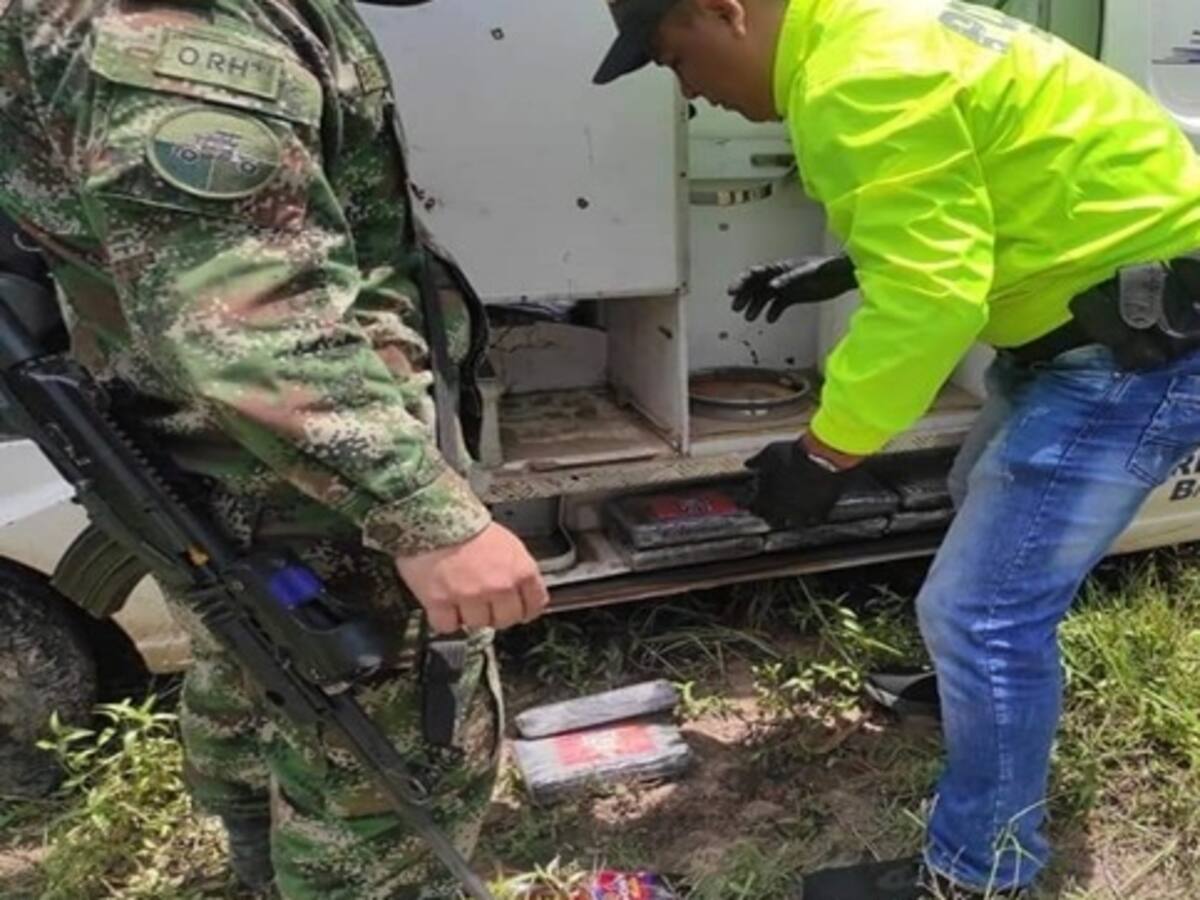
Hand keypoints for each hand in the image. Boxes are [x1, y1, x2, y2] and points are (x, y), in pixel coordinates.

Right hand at [395, 523, 548, 633]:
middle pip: (506, 620)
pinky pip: (448, 626)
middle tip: (481, 600)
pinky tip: (443, 601)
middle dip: (494, 613)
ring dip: (467, 614)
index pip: (535, 605)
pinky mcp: (442, 601)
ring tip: (458, 592)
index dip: (523, 608)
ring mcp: (471, 596)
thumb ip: (518, 571)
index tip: (515, 609)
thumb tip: (523, 593)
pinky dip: (443, 618)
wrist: (433, 514)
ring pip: (477, 625)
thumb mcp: (508, 544)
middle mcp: (500, 586)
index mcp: (521, 570)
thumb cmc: (468, 525)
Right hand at [728, 255, 856, 323]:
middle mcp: (780, 276)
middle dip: (744, 295)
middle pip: (756, 285)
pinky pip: (779, 304)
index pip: (756, 273)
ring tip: (749, 318)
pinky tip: (771, 320)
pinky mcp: (795, 296)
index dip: (742, 281)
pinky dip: (773, 312)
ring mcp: (787, 286)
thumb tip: (773, 286)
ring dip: (756, 306)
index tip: (731, 292)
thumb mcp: (809, 272)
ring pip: (765, 296)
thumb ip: (791, 279)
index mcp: (781, 267)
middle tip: (736, 308)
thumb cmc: (829, 269)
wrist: (844, 275)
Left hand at [745, 438, 852, 528]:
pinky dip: (815, 512)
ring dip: (793, 514)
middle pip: (772, 521)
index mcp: (764, 498)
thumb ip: (758, 460)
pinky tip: (815, 501)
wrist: (822, 459)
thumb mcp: (770, 452)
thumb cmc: (793, 454)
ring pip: (794, 522)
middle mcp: (780, 511)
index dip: (753, 503)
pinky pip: (816, 518)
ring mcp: (800, 515)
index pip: (752, 508)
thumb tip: (748, 464)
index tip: (756, 498)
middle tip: (775, 503)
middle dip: (772, 513)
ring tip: (796, 502)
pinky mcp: (819, 514)